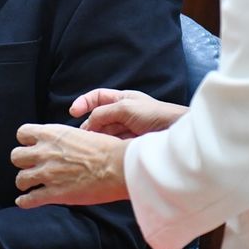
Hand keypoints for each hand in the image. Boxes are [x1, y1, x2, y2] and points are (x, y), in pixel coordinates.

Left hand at [11, 123, 129, 207]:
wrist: (118, 167)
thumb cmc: (107, 149)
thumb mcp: (82, 133)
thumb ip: (64, 139)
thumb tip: (62, 144)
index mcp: (52, 134)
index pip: (22, 133)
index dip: (26, 141)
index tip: (32, 146)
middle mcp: (45, 152)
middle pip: (16, 156)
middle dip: (23, 162)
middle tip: (32, 166)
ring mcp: (47, 173)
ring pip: (20, 179)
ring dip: (25, 182)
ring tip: (30, 185)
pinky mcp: (53, 193)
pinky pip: (28, 200)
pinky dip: (24, 202)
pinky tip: (25, 202)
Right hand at [71, 88, 187, 138]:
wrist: (176, 134)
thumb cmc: (155, 115)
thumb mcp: (125, 108)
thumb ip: (104, 113)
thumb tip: (88, 123)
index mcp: (122, 99)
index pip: (97, 97)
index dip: (84, 103)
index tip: (73, 112)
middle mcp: (123, 113)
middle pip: (99, 117)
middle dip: (89, 125)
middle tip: (82, 135)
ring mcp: (127, 129)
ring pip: (104, 132)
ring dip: (96, 137)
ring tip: (89, 144)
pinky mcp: (130, 143)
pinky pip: (112, 143)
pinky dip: (105, 145)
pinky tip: (101, 150)